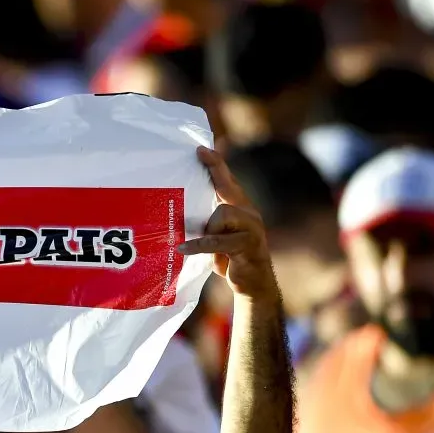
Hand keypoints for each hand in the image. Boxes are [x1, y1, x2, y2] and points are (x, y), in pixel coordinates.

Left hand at [179, 146, 278, 301]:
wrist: (253, 284)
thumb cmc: (230, 259)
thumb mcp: (217, 238)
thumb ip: (207, 224)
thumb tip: (180, 214)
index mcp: (241, 209)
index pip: (228, 181)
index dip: (216, 164)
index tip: (201, 149)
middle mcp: (249, 213)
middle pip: (228, 188)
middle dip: (215, 171)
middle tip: (198, 156)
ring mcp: (252, 227)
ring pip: (222, 214)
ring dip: (205, 228)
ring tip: (193, 242)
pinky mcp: (248, 244)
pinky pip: (218, 240)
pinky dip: (199, 244)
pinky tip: (182, 248)